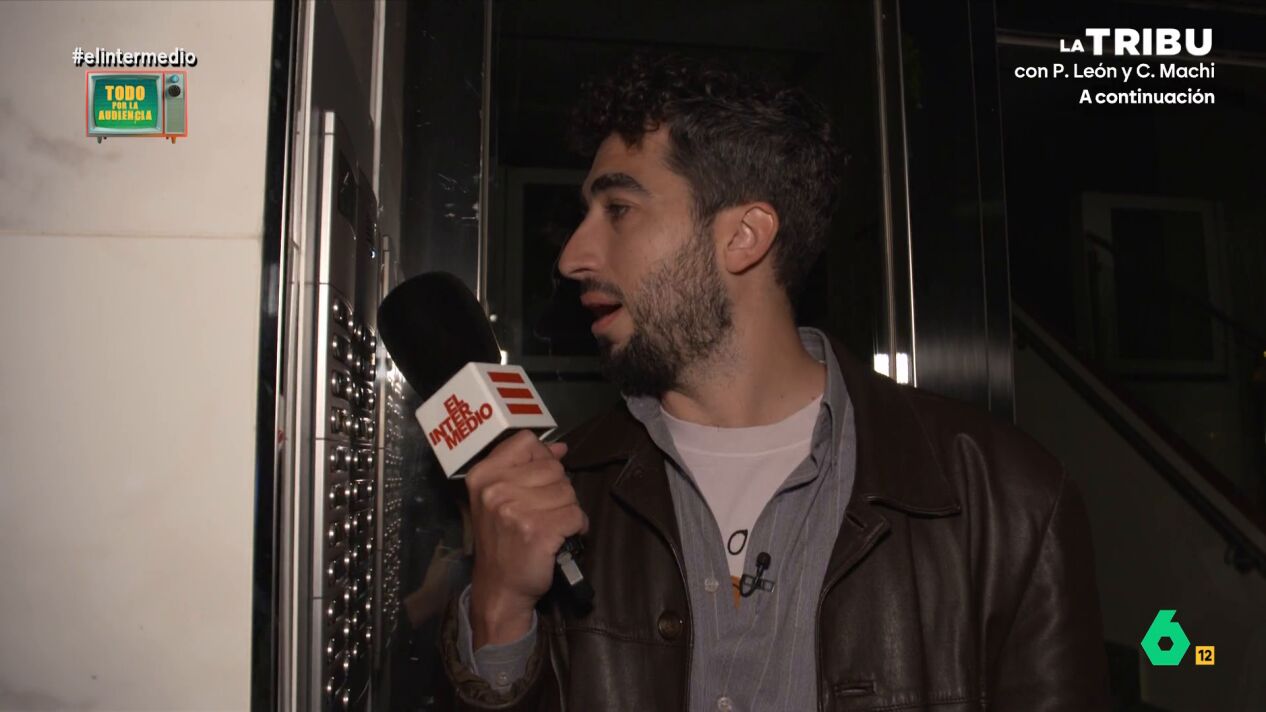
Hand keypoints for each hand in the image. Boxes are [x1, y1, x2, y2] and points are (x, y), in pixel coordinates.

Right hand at [465, 430, 586, 647]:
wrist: (500, 588)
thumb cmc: (503, 541)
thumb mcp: (500, 497)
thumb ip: (527, 466)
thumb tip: (560, 448)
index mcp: (483, 475)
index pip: (526, 441)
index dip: (542, 458)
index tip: (539, 480)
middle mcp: (495, 489)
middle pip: (553, 468)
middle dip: (558, 490)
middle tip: (543, 513)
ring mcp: (515, 510)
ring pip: (568, 492)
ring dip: (568, 511)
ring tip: (551, 527)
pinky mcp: (538, 531)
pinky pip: (577, 516)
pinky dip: (577, 528)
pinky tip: (560, 538)